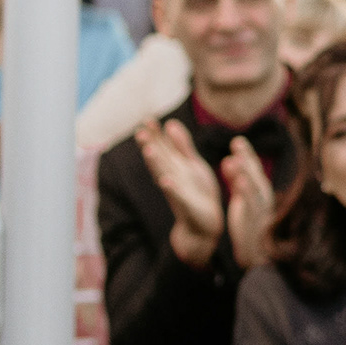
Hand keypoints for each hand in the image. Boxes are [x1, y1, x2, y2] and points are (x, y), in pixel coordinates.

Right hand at [139, 119, 226, 262]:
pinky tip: (165, 181)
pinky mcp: (187, 206)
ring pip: (164, 174)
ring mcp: (179, 191)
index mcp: (175, 167)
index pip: (162, 147)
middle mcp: (173, 177)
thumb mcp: (192, 164)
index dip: (155, 135)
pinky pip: (178, 196)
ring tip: (149, 150)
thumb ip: (181, 145)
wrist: (205, 225)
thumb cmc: (198, 193)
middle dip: (150, 145)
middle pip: (160, 159)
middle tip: (140, 132)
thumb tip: (169, 123)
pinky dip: (171, 188)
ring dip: (156, 164)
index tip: (147, 119)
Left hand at [219, 140, 277, 268]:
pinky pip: (251, 203)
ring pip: (255, 185)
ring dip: (246, 171)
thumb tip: (228, 160)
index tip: (236, 142)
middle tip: (236, 142)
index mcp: (260, 191)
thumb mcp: (242, 199)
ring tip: (236, 157)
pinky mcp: (256, 218)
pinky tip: (239, 181)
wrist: (258, 252)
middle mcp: (264, 196)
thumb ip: (236, 180)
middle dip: (247, 157)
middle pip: (256, 173)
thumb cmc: (251, 225)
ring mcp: (261, 207)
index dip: (246, 155)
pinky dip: (246, 190)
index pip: (253, 169)